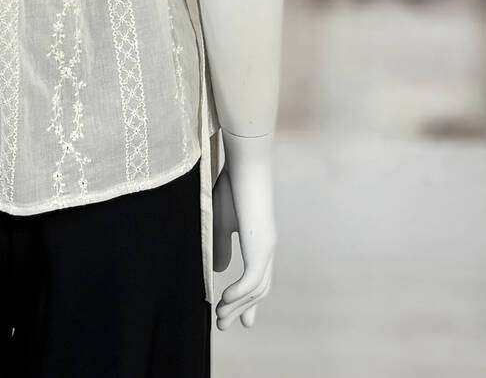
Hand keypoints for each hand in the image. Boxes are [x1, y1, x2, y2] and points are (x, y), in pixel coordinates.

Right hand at [212, 132, 276, 329]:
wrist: (244, 162)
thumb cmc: (231, 183)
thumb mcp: (219, 220)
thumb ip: (219, 244)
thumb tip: (218, 270)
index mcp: (259, 240)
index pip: (258, 277)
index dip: (248, 299)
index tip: (241, 319)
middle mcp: (267, 247)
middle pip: (259, 288)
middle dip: (241, 308)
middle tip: (224, 324)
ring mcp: (266, 248)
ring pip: (256, 289)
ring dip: (236, 305)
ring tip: (220, 318)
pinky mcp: (260, 245)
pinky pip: (251, 280)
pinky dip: (238, 295)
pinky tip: (224, 301)